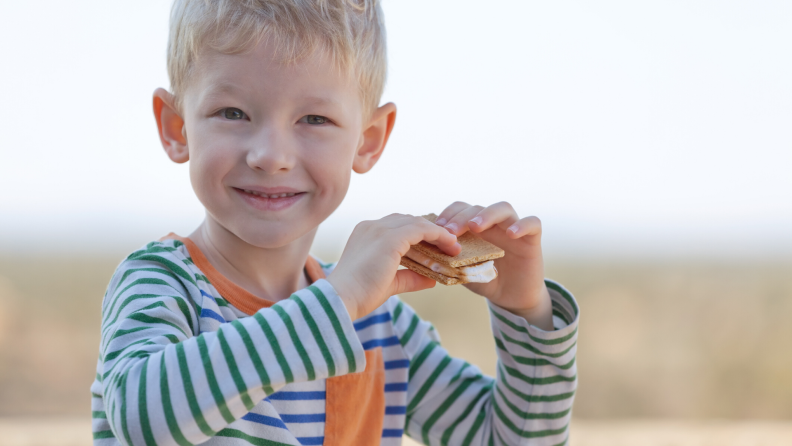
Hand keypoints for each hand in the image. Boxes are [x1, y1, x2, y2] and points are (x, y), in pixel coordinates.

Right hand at [327, 214, 460, 320]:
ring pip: (416, 222)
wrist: (341, 299)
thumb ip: (409, 277)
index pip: (397, 226)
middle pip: (408, 220)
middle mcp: (372, 227)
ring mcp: (380, 230)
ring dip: (437, 232)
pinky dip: (437, 235)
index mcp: (366, 234)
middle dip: (429, 231)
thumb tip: (431, 279)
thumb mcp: (389, 283)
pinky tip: (449, 244)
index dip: (418, 233)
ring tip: (453, 245)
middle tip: (448, 244)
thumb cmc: (358, 295)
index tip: (435, 244)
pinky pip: (421, 229)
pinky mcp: (390, 238)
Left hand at [436, 201, 552, 329]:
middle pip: (478, 208)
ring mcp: (513, 229)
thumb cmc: (487, 280)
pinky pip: (533, 223)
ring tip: (475, 226)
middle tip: (450, 231)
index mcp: (475, 228)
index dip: (448, 214)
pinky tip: (511, 233)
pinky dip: (522, 225)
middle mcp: (494, 224)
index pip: (461, 209)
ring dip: (487, 214)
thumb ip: (450, 261)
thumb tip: (428, 255)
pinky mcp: (532, 239)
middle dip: (461, 217)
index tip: (437, 228)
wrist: (512, 298)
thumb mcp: (464, 271)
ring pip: (503, 208)